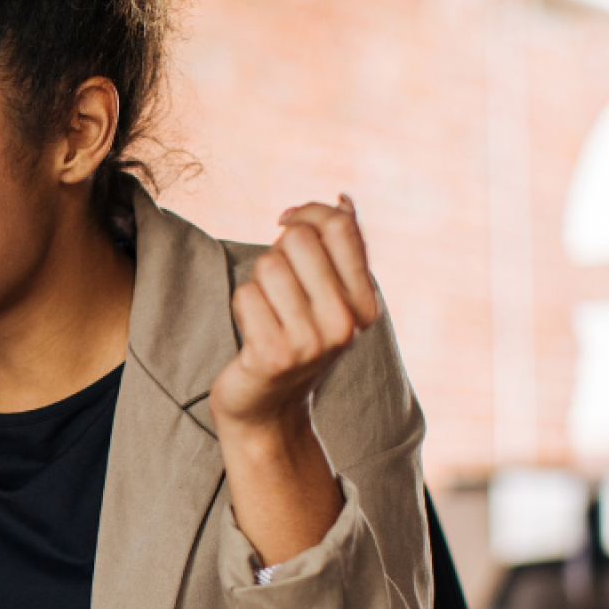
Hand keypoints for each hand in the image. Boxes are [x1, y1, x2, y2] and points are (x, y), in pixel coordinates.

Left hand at [211, 195, 380, 437]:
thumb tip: (342, 200)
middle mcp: (346, 324)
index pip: (340, 225)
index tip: (285, 223)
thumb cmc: (294, 340)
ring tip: (266, 313)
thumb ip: (338, 251)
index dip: (306, 212)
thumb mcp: (328, 298)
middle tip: (277, 288)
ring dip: (257, 283)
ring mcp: (312, 342)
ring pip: (268, 267)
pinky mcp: (274, 356)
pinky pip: (246, 295)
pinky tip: (252, 333)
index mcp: (366, 305)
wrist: (269, 408)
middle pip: (298, 239)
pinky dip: (242, 307)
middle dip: (277, 253)